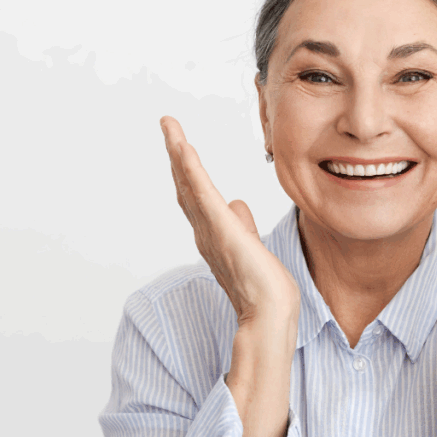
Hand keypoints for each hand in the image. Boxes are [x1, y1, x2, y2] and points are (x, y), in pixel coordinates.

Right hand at [160, 116, 300, 324]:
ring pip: (189, 183)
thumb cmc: (264, 287)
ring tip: (169, 125)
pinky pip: (201, 192)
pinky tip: (183, 147)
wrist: (269, 311)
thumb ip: (242, 225)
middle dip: (176, 155)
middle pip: (185, 186)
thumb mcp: (251, 246)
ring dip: (178, 152)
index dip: (186, 171)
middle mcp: (205, 231)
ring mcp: (210, 229)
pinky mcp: (220, 227)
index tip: (180, 147)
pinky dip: (190, 168)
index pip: (197, 196)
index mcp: (213, 235)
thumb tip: (238, 205)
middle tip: (167, 126)